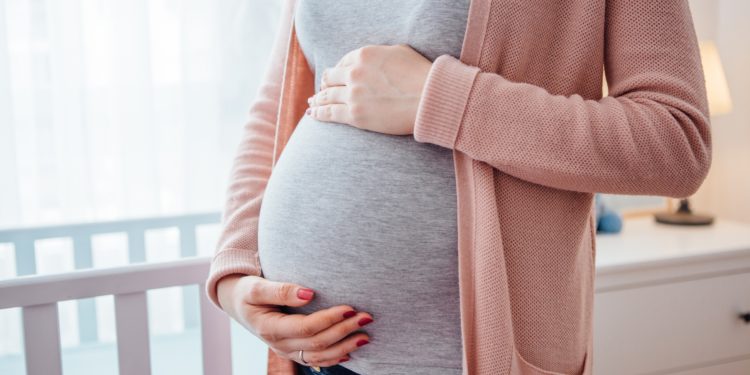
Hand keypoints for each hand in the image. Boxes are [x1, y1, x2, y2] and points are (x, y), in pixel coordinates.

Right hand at [217, 274, 373, 367]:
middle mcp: (279, 344)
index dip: (330, 319)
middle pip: (317, 343)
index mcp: (271, 328)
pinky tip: (350, 352)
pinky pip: (315, 360)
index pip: (307, 327)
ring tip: (365, 336)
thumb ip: (281, 289)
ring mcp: (286, 350)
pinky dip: (333, 358)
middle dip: (344, 331)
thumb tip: (309, 293)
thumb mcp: (257, 287)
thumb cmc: (247, 290)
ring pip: (319, 356)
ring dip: (344, 347)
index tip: (350, 307)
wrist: (237, 303)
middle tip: (367, 317)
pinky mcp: (292, 351)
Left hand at [306, 44, 431, 135]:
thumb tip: (372, 60)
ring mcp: (353, 94)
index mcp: (364, 55)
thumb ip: (379, 53)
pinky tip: (312, 114)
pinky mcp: (355, 114)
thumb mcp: (399, 52)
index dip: (338, 70)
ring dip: (317, 99)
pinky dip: (318, 113)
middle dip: (325, 84)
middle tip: (321, 90)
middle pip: (330, 78)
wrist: (429, 99)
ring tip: (312, 103)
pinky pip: (330, 113)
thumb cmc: (421, 75)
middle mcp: (354, 73)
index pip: (342, 62)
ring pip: (326, 96)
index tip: (335, 77)